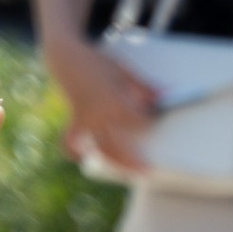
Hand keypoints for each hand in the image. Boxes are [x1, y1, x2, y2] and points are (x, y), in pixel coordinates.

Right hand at [51, 35, 159, 174]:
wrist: (66, 57)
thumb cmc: (97, 63)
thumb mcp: (124, 70)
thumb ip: (145, 86)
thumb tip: (166, 95)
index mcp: (113, 100)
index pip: (138, 121)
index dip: (149, 121)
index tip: (155, 118)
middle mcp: (98, 115)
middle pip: (118, 146)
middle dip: (133, 162)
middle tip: (148, 171)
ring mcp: (85, 121)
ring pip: (100, 149)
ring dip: (115, 164)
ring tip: (130, 174)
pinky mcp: (74, 122)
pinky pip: (72, 143)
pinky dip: (77, 152)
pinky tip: (88, 159)